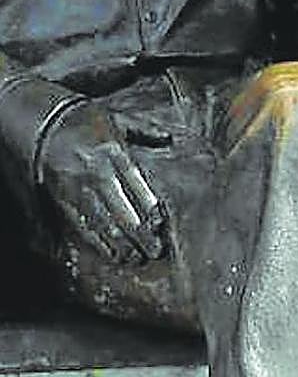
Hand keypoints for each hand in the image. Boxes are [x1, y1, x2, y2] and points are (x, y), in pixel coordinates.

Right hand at [39, 103, 170, 263]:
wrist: (47, 126)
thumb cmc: (90, 123)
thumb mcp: (121, 120)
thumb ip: (147, 131)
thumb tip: (170, 138)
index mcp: (113, 151)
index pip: (134, 182)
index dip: (147, 204)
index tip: (159, 222)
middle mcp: (96, 172)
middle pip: (120, 208)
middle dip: (139, 232)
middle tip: (155, 249)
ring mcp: (78, 189)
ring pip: (102, 222)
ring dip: (121, 243)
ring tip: (137, 257)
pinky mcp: (65, 200)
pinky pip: (84, 226)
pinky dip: (100, 242)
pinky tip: (115, 253)